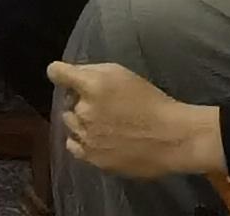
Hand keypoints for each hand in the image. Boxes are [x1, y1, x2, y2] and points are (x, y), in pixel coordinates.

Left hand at [46, 61, 227, 182]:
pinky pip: (74, 146)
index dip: (59, 73)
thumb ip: (92, 72)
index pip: (56, 72)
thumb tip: (73, 75)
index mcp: (92, 86)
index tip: (64, 76)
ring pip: (70, 123)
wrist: (173, 139)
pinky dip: (82, 141)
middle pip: (65, 101)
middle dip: (78, 100)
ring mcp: (87, 137)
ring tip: (104, 124)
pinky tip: (98, 138)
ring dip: (81, 121)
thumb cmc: (151, 102)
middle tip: (101, 105)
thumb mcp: (122, 74)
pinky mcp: (93, 158)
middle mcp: (84, 111)